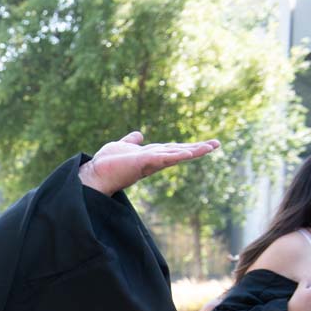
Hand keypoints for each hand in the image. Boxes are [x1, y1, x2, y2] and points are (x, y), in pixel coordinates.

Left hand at [78, 131, 219, 195]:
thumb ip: (131, 142)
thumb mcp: (121, 147)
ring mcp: (149, 162)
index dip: (187, 146)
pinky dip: (176, 155)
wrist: (94, 176)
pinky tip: (188, 152)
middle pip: (178, 151)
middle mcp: (153, 160)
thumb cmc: (106, 164)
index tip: (204, 144)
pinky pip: (164, 158)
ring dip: (193, 150)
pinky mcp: (143, 162)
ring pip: (175, 154)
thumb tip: (138, 135)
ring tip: (211, 146)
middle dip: (197, 148)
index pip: (172, 149)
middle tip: (216, 144)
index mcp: (150, 156)